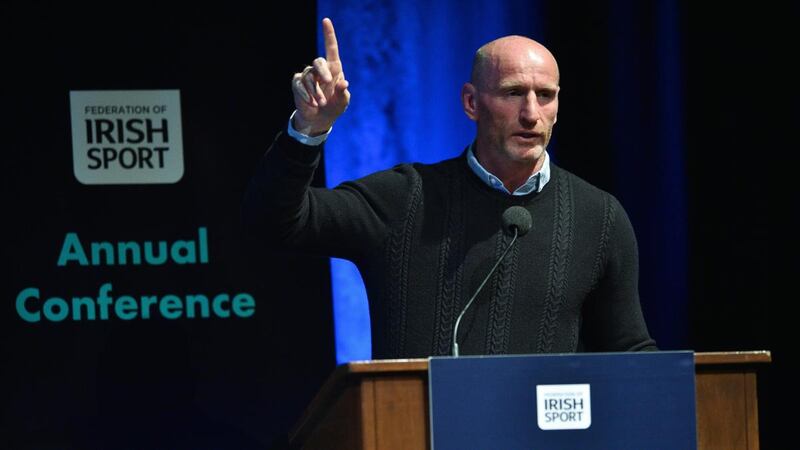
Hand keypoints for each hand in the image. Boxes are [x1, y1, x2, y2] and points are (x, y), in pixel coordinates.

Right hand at [291, 18, 350, 135]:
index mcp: (334, 69)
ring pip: (309, 77)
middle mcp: (321, 70)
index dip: (328, 34)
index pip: (331, 48)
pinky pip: (300, 85)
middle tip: (328, 83)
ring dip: (315, 91)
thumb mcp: (342, 102)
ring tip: (320, 103)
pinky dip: (306, 95)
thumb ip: (343, 92)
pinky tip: (311, 103)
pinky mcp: (298, 83)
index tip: (326, 20)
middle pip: (318, 61)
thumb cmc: (334, 107)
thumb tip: (344, 82)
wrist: (320, 119)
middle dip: (322, 72)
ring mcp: (308, 76)